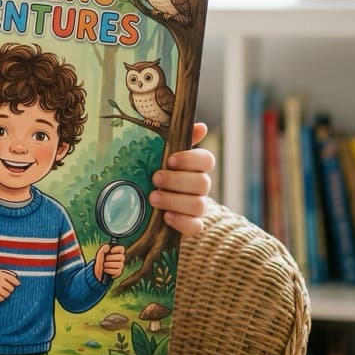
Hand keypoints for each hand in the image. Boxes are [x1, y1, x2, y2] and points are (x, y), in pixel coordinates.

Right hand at [0, 269, 19, 301]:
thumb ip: (7, 273)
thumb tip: (17, 278)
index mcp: (2, 274)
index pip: (14, 280)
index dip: (16, 282)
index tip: (16, 284)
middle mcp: (0, 281)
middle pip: (11, 288)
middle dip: (9, 289)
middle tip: (4, 288)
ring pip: (7, 294)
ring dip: (5, 294)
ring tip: (0, 291)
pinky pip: (2, 299)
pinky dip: (0, 298)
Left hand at [93, 243, 125, 280]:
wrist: (96, 273)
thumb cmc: (98, 263)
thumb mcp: (99, 255)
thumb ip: (103, 249)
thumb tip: (108, 246)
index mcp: (115, 253)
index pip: (122, 249)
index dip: (117, 249)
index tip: (111, 251)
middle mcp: (119, 259)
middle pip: (121, 257)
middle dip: (111, 258)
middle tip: (105, 259)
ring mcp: (120, 266)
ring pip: (120, 264)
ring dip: (109, 264)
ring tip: (104, 265)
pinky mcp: (118, 272)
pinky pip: (117, 271)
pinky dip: (110, 270)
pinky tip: (106, 270)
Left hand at [151, 121, 214, 236]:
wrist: (147, 202)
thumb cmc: (155, 171)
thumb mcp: (160, 154)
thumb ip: (176, 140)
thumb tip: (201, 127)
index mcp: (196, 166)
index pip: (207, 160)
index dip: (191, 160)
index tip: (170, 160)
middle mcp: (201, 186)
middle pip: (202, 183)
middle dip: (177, 180)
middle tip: (155, 178)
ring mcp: (197, 206)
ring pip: (198, 205)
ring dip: (174, 201)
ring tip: (153, 198)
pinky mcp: (191, 225)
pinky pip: (195, 227)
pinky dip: (181, 222)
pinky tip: (166, 216)